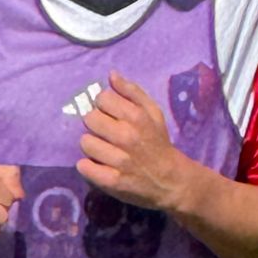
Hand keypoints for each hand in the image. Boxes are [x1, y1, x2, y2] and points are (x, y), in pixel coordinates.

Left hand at [77, 71, 189, 212]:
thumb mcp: (154, 114)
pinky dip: (88, 167)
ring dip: (92, 147)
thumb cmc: (159, 144)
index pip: (101, 99)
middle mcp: (127, 137)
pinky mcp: (112, 181)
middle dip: (96, 125)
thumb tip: (112, 75)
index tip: (111, 115)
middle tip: (105, 134)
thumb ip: (133, 92)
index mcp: (137, 118)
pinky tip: (97, 166)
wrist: (173, 182)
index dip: (104, 106)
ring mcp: (119, 161)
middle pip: (90, 119)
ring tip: (103, 151)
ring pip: (85, 143)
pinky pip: (85, 167)